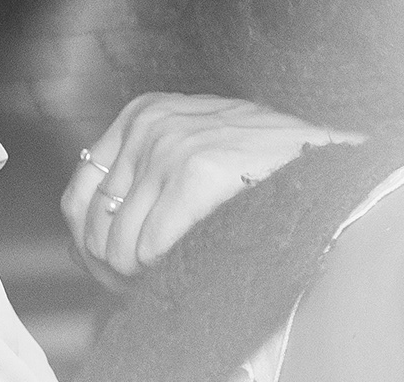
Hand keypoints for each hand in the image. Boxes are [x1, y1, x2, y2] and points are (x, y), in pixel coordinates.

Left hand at [58, 93, 357, 285]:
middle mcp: (147, 123)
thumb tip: (88, 239)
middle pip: (93, 223)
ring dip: (135, 276)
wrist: (325, 162)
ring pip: (118, 242)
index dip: (90, 246)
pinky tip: (185, 267)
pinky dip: (161, 269)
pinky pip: (148, 247)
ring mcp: (170, 145)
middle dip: (111, 267)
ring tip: (163, 282)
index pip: (78, 195)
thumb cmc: (262, 166)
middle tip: (139, 289)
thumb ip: (143, 176)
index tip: (112, 274)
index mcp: (140, 114)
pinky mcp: (195, 171)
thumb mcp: (192, 147)